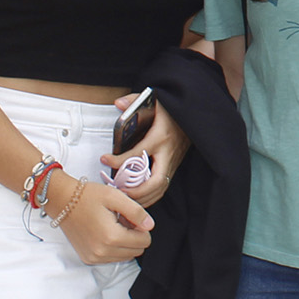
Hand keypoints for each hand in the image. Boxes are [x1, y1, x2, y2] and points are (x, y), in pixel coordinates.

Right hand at [53, 175, 153, 264]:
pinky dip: (113, 247)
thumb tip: (150, 225)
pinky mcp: (88, 258)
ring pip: (125, 256)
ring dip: (124, 242)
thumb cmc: (88, 196)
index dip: (142, 227)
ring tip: (113, 225)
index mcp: (112, 237)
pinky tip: (104, 231)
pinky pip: (111, 258)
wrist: (62, 201)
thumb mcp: (116, 197)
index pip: (144, 241)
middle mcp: (102, 252)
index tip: (131, 216)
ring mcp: (94, 258)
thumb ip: (137, 212)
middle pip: (136, 251)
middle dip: (134, 236)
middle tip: (122, 220)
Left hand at [103, 93, 189, 207]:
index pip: (138, 153)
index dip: (120, 160)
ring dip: (142, 197)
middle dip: (136, 191)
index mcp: (161, 137)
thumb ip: (134, 100)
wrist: (193, 113)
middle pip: (155, 181)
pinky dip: (150, 196)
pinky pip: (162, 187)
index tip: (105, 159)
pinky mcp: (173, 167)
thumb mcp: (156, 99)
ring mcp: (172, 162)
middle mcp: (168, 153)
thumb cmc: (171, 108)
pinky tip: (136, 197)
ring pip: (160, 188)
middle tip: (117, 191)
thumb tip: (118, 103)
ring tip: (123, 198)